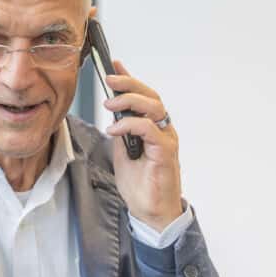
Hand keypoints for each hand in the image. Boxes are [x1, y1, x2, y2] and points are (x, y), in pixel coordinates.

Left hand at [103, 60, 182, 231]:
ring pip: (154, 108)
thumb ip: (121, 131)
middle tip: (109, 80)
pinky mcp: (165, 153)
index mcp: (152, 127)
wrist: (150, 211)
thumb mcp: (122, 151)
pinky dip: (131, 125)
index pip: (144, 97)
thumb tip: (113, 112)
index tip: (114, 65)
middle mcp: (162, 130)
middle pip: (151, 97)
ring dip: (130, 101)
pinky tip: (114, 129)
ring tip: (109, 104)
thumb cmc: (140, 184)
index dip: (130, 79)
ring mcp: (166, 140)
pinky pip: (150, 131)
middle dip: (129, 84)